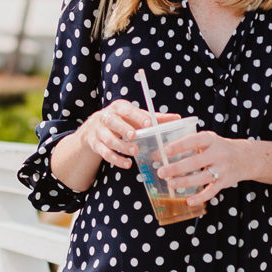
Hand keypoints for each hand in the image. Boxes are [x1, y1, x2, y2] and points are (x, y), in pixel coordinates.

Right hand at [51, 100, 180, 194]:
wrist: (93, 128)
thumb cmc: (122, 120)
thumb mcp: (135, 117)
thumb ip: (154, 118)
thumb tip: (177, 118)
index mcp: (119, 107)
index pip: (127, 109)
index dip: (137, 116)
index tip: (148, 123)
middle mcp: (107, 117)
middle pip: (114, 122)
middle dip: (124, 129)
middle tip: (135, 136)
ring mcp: (99, 131)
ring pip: (109, 139)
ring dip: (122, 146)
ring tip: (134, 152)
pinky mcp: (95, 144)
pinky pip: (104, 153)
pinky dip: (116, 159)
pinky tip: (127, 164)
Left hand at [168, 127, 267, 205]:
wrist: (246, 157)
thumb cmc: (218, 148)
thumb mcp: (208, 140)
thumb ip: (189, 145)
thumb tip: (160, 154)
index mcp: (211, 140)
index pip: (194, 141)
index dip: (180, 146)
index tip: (165, 151)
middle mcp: (218, 153)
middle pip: (196, 162)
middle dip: (177, 168)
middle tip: (162, 172)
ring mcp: (222, 169)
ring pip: (202, 177)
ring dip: (185, 182)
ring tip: (171, 183)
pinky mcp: (224, 182)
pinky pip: (211, 191)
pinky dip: (200, 197)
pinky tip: (189, 201)